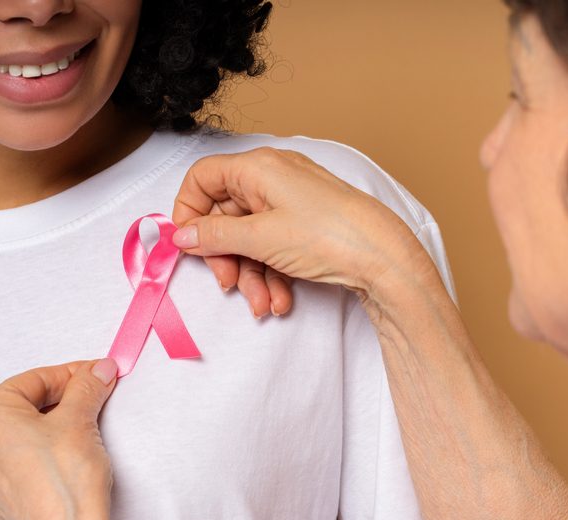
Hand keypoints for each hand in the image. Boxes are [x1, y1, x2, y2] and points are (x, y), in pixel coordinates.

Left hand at [0, 359, 117, 519]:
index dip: (71, 375)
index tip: (95, 376)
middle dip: (33, 398)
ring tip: (35, 433)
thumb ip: (87, 388)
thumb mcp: (81, 420)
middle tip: (73, 402)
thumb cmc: (67, 477)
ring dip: (0, 429)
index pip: (34, 380)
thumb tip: (98, 370)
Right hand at [171, 148, 434, 310]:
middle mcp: (273, 178)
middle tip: (229, 284)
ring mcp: (292, 202)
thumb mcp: (260, 238)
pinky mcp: (308, 225)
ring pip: (251, 238)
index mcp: (257, 167)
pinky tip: (280, 301)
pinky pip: (275, 247)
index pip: (202, 178)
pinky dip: (273, 275)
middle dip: (226, 257)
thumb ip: (215, 235)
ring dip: (252, 275)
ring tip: (263, 304)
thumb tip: (181, 236)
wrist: (385, 257)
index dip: (189, 212)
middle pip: (226, 215)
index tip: (189, 246)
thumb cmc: (328, 235)